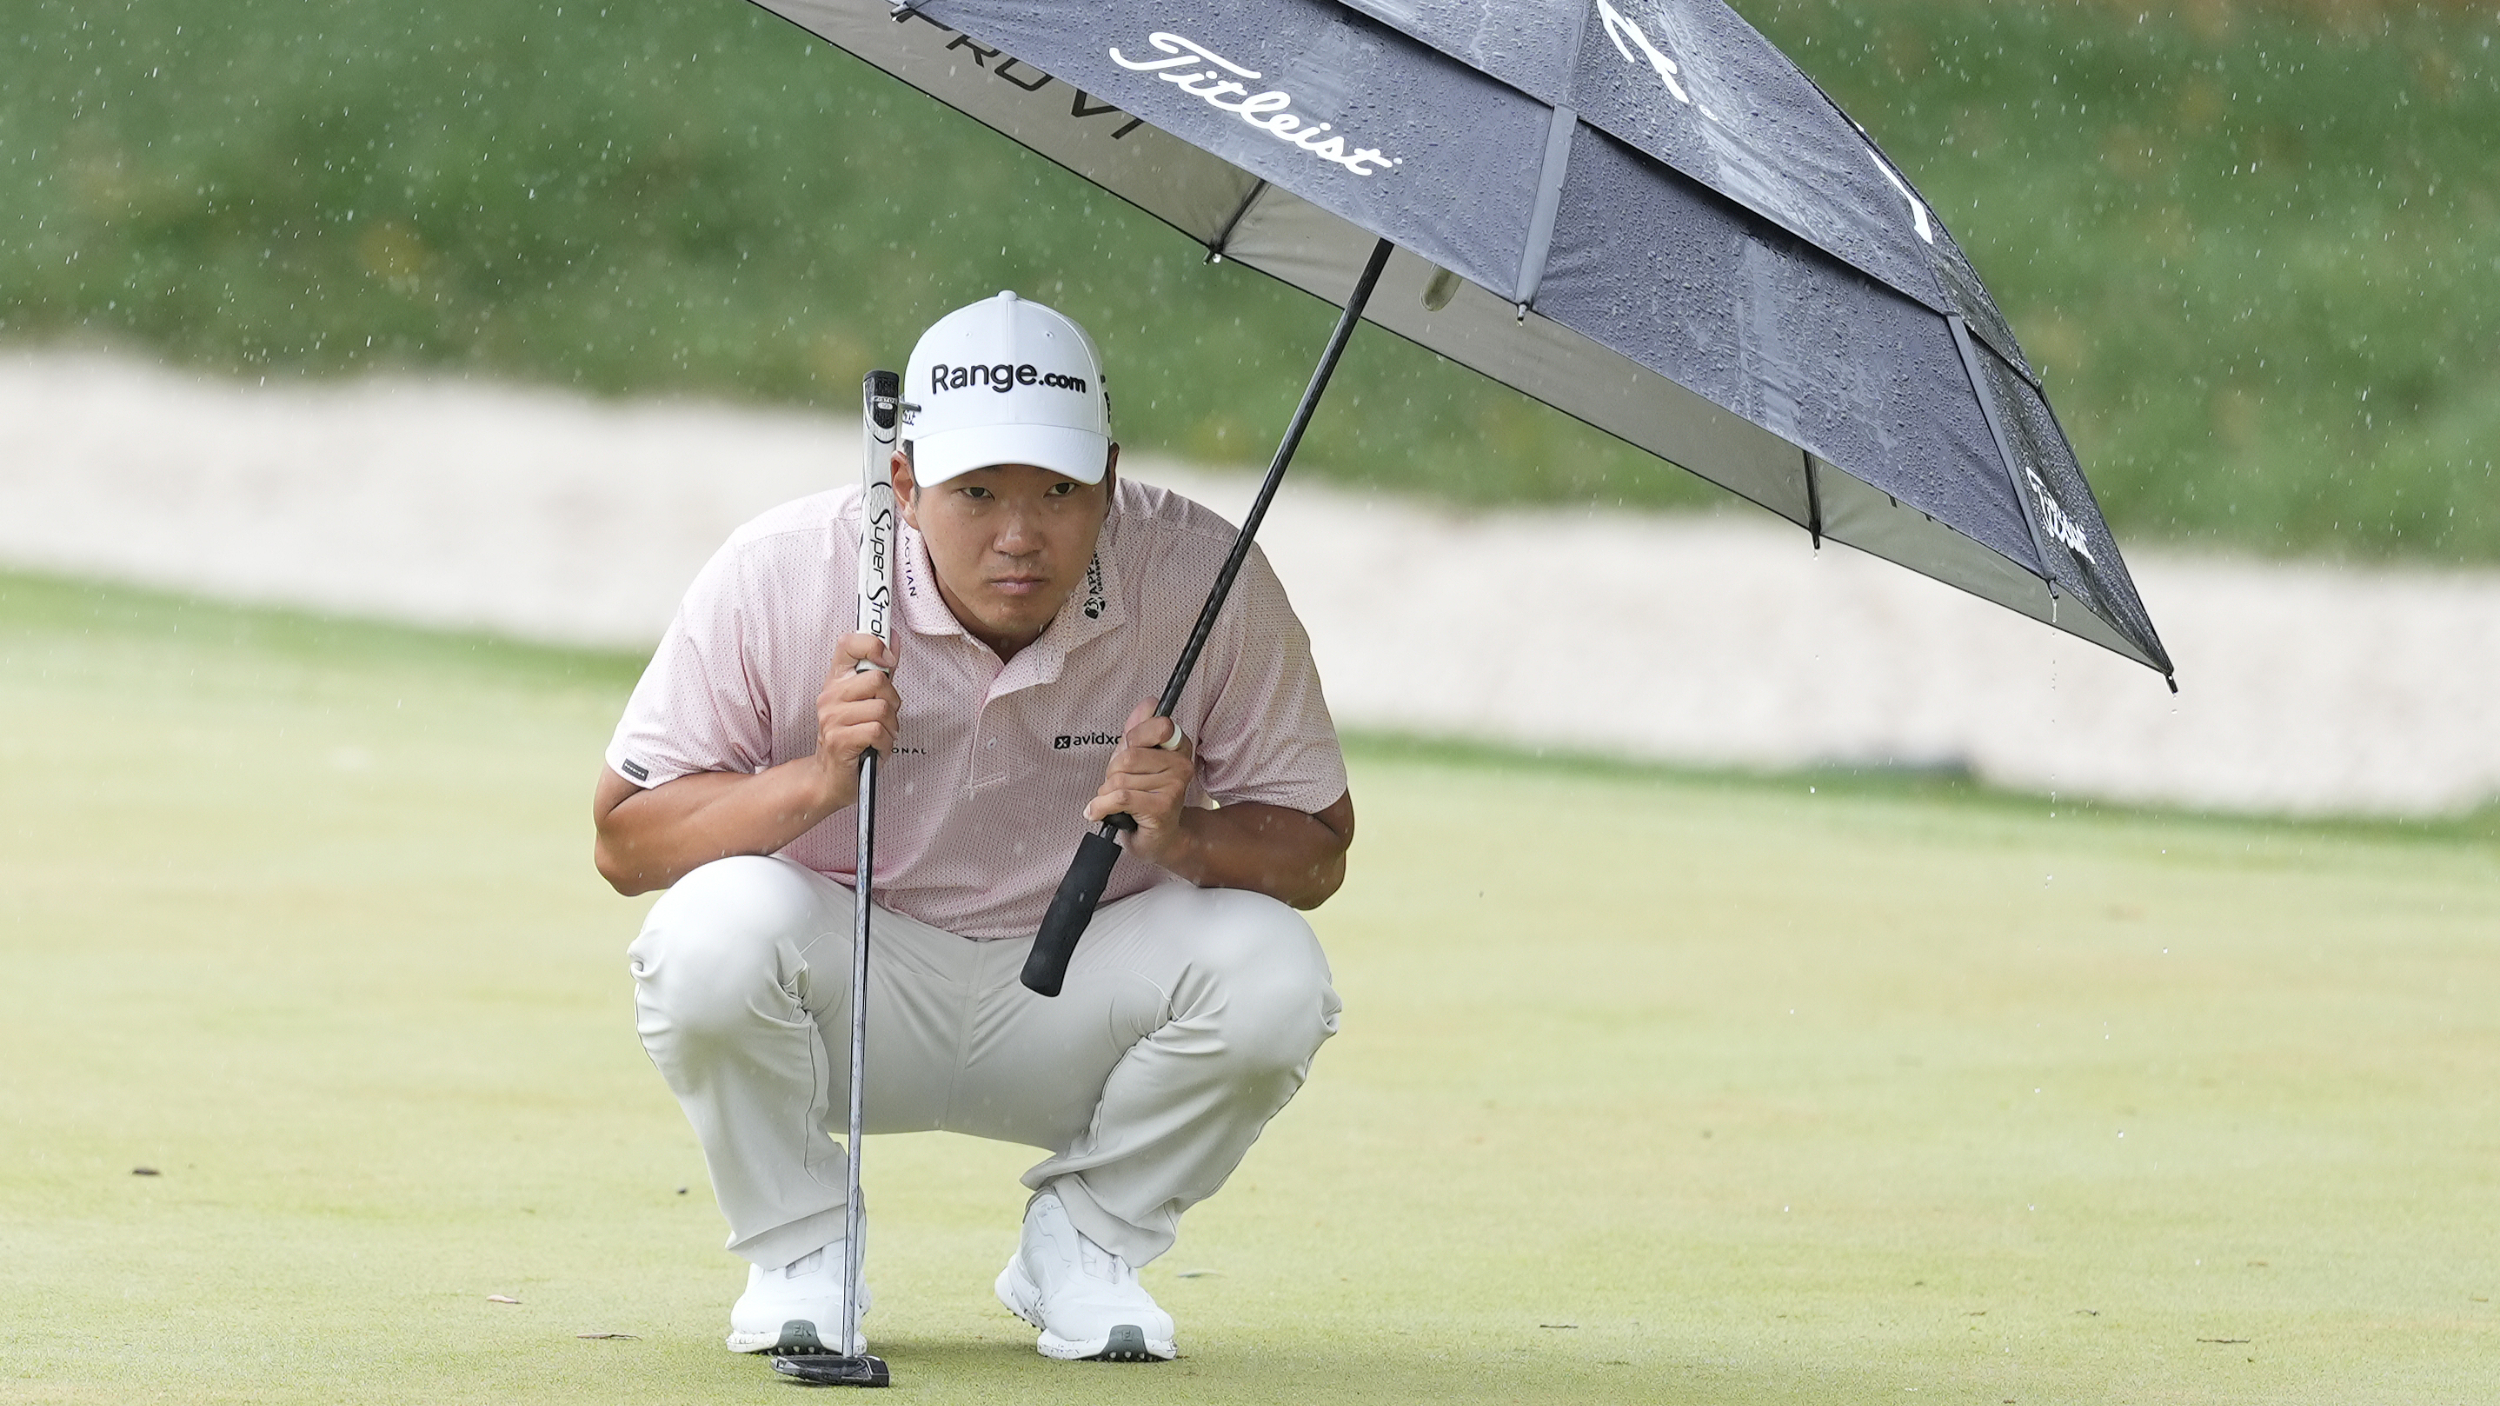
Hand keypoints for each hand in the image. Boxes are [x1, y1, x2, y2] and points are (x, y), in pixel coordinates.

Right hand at [813, 631, 900, 803]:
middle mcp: (830, 696)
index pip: (848, 644)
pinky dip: (885, 743)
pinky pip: (877, 731)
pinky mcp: (839, 740)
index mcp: (836, 681)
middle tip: (884, 717)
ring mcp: (832, 718)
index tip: (887, 658)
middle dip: (892, 702)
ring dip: (890, 727)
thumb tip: (893, 639)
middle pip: (878, 680)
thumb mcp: (866, 701)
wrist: (830, 776)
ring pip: (881, 708)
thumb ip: (880, 671)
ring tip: (879, 735)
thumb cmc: (853, 737)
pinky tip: (875, 748)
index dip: (872, 644)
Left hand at [1085, 699, 1195, 866]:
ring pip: (1121, 778)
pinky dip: (1101, 806)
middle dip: (1113, 771)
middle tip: (1117, 784)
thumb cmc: (1145, 797)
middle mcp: (1182, 764)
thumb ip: (1139, 730)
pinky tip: (1097, 811)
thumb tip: (1149, 703)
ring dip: (1107, 792)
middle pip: (1130, 754)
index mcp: (1179, 747)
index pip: (1158, 725)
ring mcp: (1175, 786)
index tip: (1129, 751)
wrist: (1161, 838)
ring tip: (1116, 801)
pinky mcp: (1162, 807)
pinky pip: (1120, 797)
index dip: (1133, 738)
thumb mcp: (1138, 759)